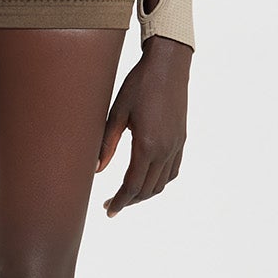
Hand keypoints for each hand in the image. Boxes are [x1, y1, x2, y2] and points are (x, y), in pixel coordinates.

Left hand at [96, 35, 190, 216]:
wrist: (169, 65)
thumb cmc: (139, 85)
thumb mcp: (117, 113)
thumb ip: (107, 144)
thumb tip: (96, 170)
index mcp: (147, 146)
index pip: (133, 186)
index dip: (120, 202)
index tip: (109, 211)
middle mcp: (166, 150)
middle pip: (148, 189)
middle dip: (129, 201)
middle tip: (112, 205)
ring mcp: (177, 146)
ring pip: (162, 183)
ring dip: (145, 194)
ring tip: (127, 195)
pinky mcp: (182, 140)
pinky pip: (173, 171)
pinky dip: (160, 182)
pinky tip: (148, 179)